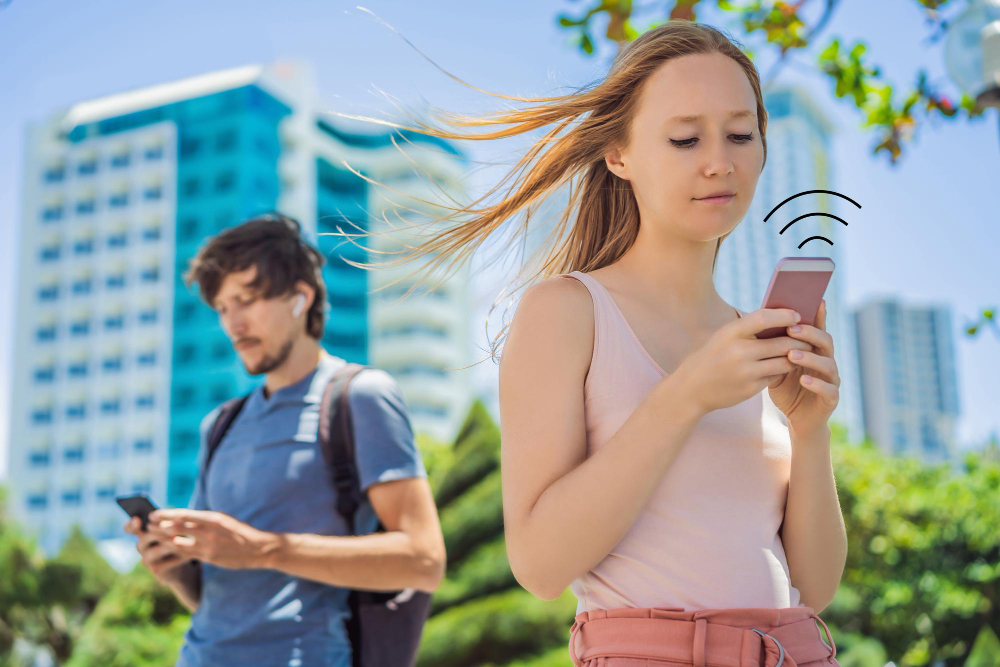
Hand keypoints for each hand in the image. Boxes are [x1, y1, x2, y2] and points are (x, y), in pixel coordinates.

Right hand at [124, 515, 190, 585]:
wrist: (184, 562)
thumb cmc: (180, 538)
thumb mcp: (177, 526)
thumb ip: (170, 520)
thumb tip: (175, 514)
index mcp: (144, 532)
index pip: (130, 528)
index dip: (131, 524)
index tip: (137, 520)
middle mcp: (142, 546)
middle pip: (144, 538)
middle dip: (157, 533)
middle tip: (170, 530)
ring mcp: (147, 559)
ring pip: (152, 552)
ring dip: (165, 547)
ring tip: (177, 541)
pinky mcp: (156, 570)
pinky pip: (163, 565)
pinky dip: (175, 559)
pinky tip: (187, 555)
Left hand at [148, 509, 279, 569]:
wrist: (259, 548)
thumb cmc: (240, 532)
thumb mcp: (224, 520)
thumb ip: (205, 519)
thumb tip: (184, 517)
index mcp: (213, 518)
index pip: (184, 515)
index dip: (166, 515)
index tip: (153, 514)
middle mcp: (209, 531)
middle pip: (178, 528)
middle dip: (160, 527)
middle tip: (147, 526)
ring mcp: (209, 546)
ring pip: (179, 542)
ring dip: (164, 539)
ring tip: (152, 537)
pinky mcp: (210, 557)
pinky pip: (187, 554)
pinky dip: (175, 551)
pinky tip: (166, 549)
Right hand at [675, 307, 813, 416]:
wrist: (692, 388)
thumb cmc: (712, 356)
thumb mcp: (724, 336)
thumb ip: (748, 328)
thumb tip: (782, 317)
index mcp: (730, 333)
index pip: (764, 318)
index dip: (784, 315)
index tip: (797, 315)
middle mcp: (739, 352)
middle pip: (781, 343)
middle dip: (800, 340)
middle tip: (809, 337)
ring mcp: (745, 372)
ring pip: (784, 361)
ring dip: (795, 356)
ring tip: (802, 351)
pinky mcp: (750, 388)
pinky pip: (776, 376)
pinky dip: (782, 370)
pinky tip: (784, 366)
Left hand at [765, 299, 839, 436]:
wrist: (796, 419)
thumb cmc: (785, 389)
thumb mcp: (776, 366)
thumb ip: (774, 349)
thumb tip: (759, 325)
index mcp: (814, 351)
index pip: (818, 329)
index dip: (819, 315)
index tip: (815, 300)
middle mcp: (826, 362)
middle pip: (825, 342)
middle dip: (810, 334)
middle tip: (792, 329)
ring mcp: (831, 381)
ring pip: (828, 364)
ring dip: (810, 358)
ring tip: (791, 355)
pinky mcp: (831, 399)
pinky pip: (829, 390)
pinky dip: (816, 384)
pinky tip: (803, 380)